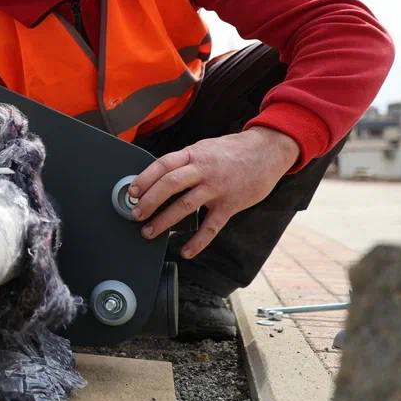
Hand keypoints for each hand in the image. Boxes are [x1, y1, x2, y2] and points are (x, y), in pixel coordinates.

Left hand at [129, 127, 299, 259]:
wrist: (268, 151)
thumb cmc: (233, 151)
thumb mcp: (204, 148)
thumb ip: (185, 162)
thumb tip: (159, 177)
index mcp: (194, 154)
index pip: (163, 165)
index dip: (145, 178)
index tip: (132, 192)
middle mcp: (204, 170)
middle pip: (170, 184)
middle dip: (149, 201)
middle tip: (135, 214)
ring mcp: (217, 188)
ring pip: (185, 205)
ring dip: (164, 221)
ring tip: (150, 232)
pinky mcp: (230, 205)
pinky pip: (211, 226)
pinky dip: (197, 241)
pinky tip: (186, 251)